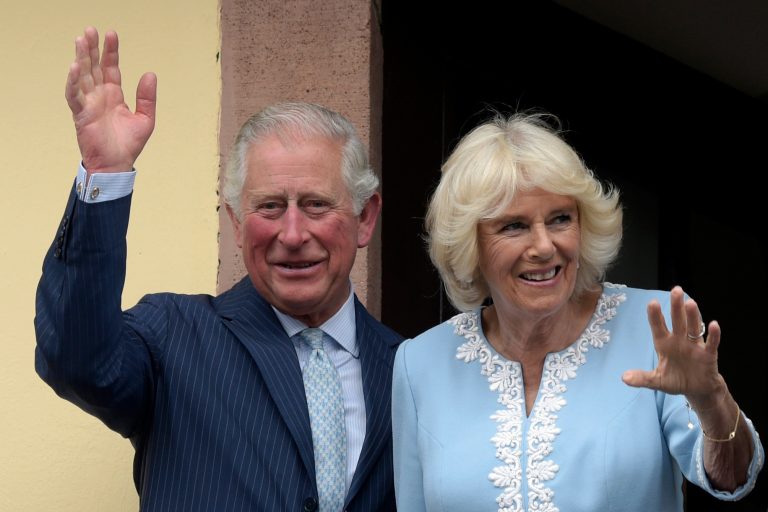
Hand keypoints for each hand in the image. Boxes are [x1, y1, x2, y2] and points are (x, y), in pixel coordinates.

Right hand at [65, 27, 155, 172]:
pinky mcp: (81, 114)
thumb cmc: (128, 144)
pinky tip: (75, 67)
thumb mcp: (145, 119)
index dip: (110, 51)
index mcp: (114, 94)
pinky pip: (75, 95)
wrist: (117, 165)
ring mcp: (89, 104)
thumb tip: (150, 74)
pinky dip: (74, 81)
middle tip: (90, 30)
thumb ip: (147, 97)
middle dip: (91, 48)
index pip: (110, 67)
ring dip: (81, 58)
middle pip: (93, 67)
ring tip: (81, 40)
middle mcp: (99, 96)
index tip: (111, 34)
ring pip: (82, 76)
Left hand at [622, 286, 725, 408]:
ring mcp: (694, 346)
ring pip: (693, 327)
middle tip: (676, 290)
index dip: (656, 316)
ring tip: (691, 303)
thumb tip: (624, 378)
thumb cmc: (676, 380)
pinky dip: (713, 335)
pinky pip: (711, 343)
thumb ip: (642, 378)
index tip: (652, 303)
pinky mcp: (708, 355)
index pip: (658, 327)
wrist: (697, 389)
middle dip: (676, 306)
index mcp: (664, 344)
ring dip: (693, 316)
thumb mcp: (657, 381)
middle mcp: (679, 340)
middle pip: (677, 321)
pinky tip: (713, 324)